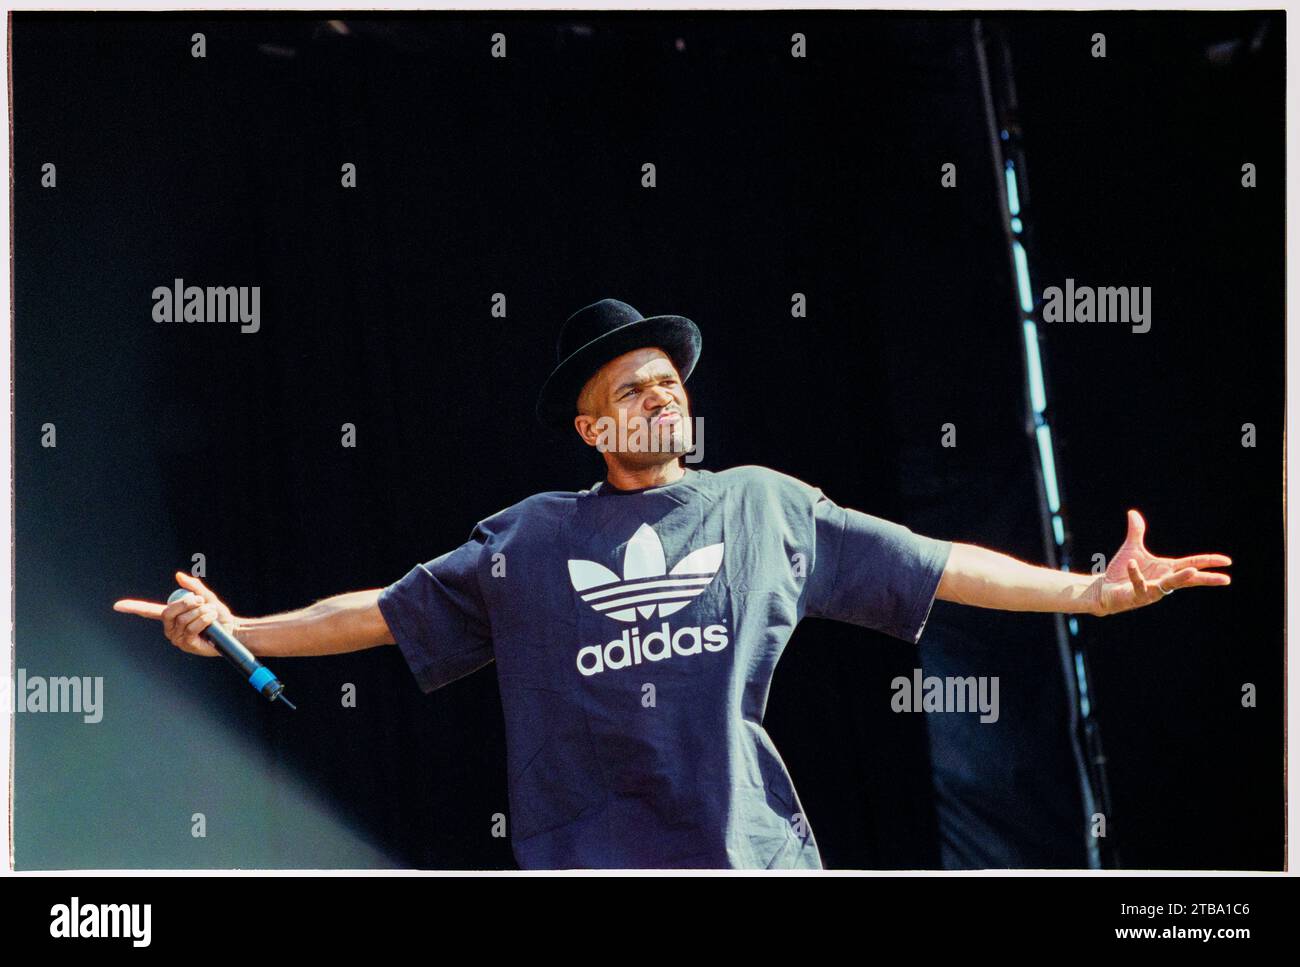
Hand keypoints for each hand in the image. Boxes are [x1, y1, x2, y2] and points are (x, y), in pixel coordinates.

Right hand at [113, 571, 239, 655]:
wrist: (232, 628)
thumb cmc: (218, 615)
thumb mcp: (206, 597)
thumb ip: (193, 587)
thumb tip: (178, 576)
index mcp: (172, 616)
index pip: (148, 611)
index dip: (133, 607)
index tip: (117, 605)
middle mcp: (170, 628)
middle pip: (168, 612)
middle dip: (186, 603)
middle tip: (201, 600)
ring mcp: (177, 638)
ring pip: (183, 619)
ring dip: (201, 612)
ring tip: (211, 612)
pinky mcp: (187, 644)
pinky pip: (191, 628)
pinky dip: (204, 620)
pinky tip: (211, 619)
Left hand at [1091, 510, 1231, 616]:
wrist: (1105, 587)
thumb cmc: (1122, 571)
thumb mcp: (1132, 548)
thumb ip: (1136, 532)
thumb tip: (1132, 513)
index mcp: (1167, 569)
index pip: (1193, 563)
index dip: (1209, 562)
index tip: (1227, 561)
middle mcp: (1164, 580)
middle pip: (1189, 579)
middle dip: (1207, 579)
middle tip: (1226, 579)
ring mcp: (1153, 590)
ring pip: (1170, 584)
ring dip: (1181, 578)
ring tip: (1193, 572)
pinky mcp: (1138, 595)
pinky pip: (1140, 583)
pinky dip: (1136, 573)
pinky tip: (1132, 563)